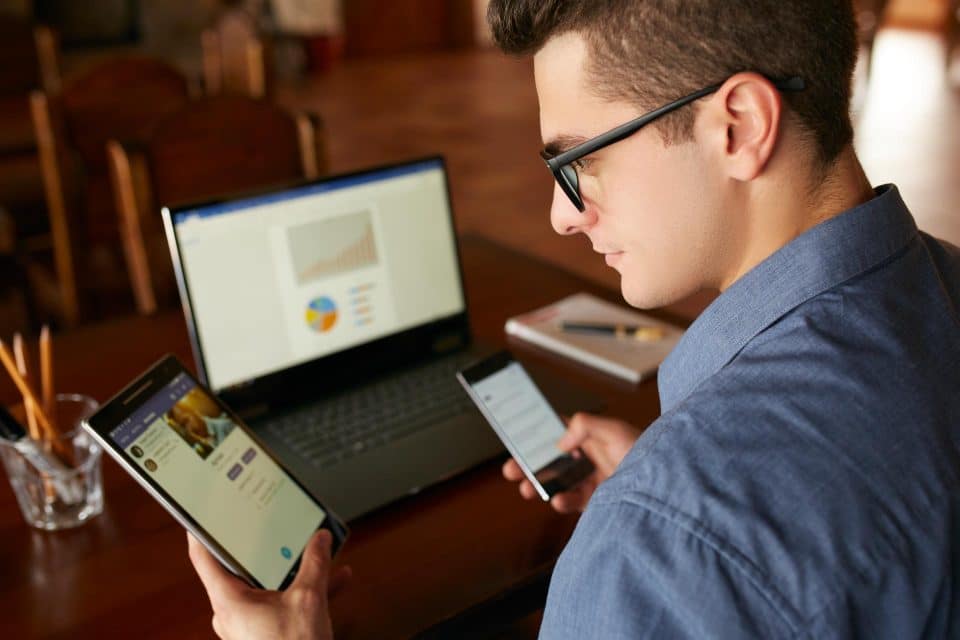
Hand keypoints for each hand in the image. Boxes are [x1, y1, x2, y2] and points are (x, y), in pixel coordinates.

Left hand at [187, 530, 351, 639]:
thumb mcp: (308, 599)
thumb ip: (315, 564)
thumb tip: (319, 539)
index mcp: (229, 600)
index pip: (204, 556)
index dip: (201, 530)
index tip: (203, 511)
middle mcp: (232, 613)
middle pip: (241, 568)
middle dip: (267, 547)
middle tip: (274, 524)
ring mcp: (248, 626)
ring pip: (268, 586)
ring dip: (293, 570)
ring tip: (316, 552)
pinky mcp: (265, 634)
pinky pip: (282, 604)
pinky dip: (303, 591)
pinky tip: (334, 580)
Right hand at [502, 412, 640, 512]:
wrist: (669, 490)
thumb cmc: (650, 453)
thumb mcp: (616, 430)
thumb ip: (585, 425)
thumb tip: (561, 441)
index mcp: (592, 435)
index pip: (558, 431)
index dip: (537, 433)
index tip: (517, 438)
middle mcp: (590, 457)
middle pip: (552, 459)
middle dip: (529, 464)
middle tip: (511, 470)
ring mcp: (593, 480)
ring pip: (558, 482)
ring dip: (539, 485)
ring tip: (526, 488)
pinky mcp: (598, 501)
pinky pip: (574, 501)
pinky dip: (562, 501)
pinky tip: (557, 500)